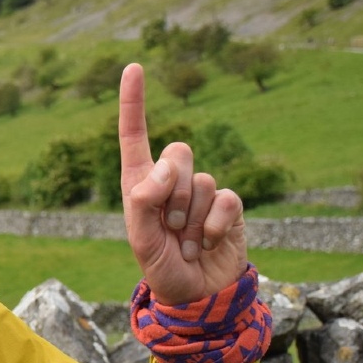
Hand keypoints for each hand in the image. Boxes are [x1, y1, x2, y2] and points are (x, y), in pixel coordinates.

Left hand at [118, 63, 247, 305]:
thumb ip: (145, 201)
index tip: (133, 67)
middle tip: (169, 228)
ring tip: (187, 243)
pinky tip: (208, 245)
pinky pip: (226, 200)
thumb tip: (164, 166)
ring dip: (192, 220)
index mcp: (141, 183)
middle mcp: (172, 181)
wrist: (197, 295)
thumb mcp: (142, 240)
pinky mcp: (228, 206)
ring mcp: (202, 192)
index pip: (135, 136)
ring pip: (203, 181)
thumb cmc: (162, 267)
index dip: (134, 103)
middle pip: (178, 152)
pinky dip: (214, 227)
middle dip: (173, 192)